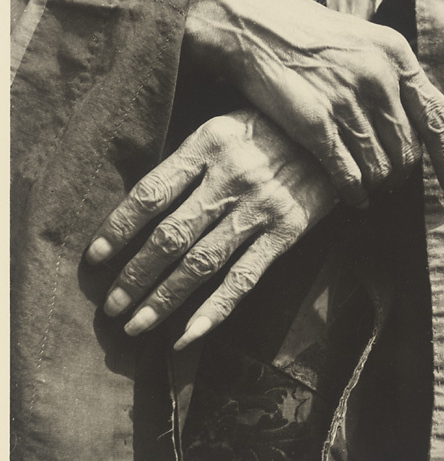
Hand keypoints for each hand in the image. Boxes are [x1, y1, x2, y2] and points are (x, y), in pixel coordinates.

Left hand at [85, 109, 335, 348]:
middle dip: (135, 275)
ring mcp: (259, 209)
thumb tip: (144, 205)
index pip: (151, 193)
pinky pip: (244, 278)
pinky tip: (187, 335)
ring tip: (136, 324)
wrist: (330, 135)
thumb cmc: (268, 127)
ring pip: (201, 263)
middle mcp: (230, 179)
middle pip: (170, 236)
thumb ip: (188, 160)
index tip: (96, 258)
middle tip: (111, 306)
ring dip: (164, 298)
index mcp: (207, 144)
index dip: (118, 229)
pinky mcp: (285, 232)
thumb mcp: (223, 125)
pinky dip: (214, 310)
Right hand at [184, 0, 443, 207]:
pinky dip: (354, 193)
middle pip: (408, 149)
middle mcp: (377, 78)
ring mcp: (346, 101)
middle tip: (389, 182)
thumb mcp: (363, 38)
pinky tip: (354, 199)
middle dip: (401, 174)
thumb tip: (427, 114)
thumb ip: (395, 74)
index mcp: (395, 55)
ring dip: (378, 185)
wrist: (251, 27)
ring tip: (370, 189)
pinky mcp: (315, 124)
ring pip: (380, 166)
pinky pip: (347, 173)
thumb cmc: (307, 34)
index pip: (435, 117)